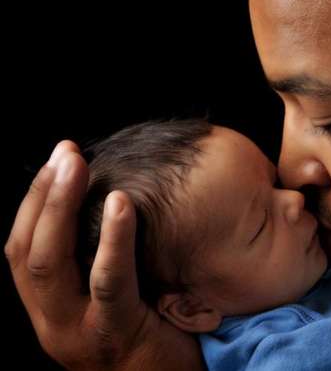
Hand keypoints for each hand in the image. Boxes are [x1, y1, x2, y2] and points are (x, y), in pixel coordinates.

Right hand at [5, 141, 203, 370]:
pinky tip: (119, 202)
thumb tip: (109, 201)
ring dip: (59, 207)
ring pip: (49, 263)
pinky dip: (111, 239)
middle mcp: (51, 323)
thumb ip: (99, 264)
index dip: (34, 202)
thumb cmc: (152, 336)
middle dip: (42, 195)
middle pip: (27, 251)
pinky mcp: (113, 335)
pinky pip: (107, 282)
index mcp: (49, 311)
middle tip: (64, 151)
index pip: (21, 250)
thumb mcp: (114, 300)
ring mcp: (76, 334)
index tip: (55, 159)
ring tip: (75, 164)